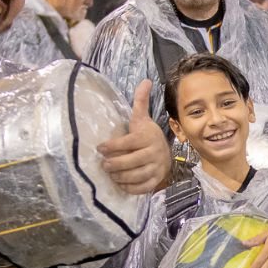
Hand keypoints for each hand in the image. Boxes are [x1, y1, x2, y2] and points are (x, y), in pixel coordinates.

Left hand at [98, 79, 171, 193]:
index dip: (111, 147)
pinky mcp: (156, 180)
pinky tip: (120, 183)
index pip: (126, 143)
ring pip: (134, 176)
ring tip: (110, 173)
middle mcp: (153, 153)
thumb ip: (140, 102)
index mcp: (147, 138)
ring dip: (119, 176)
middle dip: (113, 164)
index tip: (100, 148)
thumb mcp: (143, 119)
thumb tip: (145, 80)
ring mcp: (156, 168)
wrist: (166, 154)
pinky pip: (141, 187)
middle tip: (104, 164)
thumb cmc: (148, 136)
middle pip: (129, 162)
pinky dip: (129, 187)